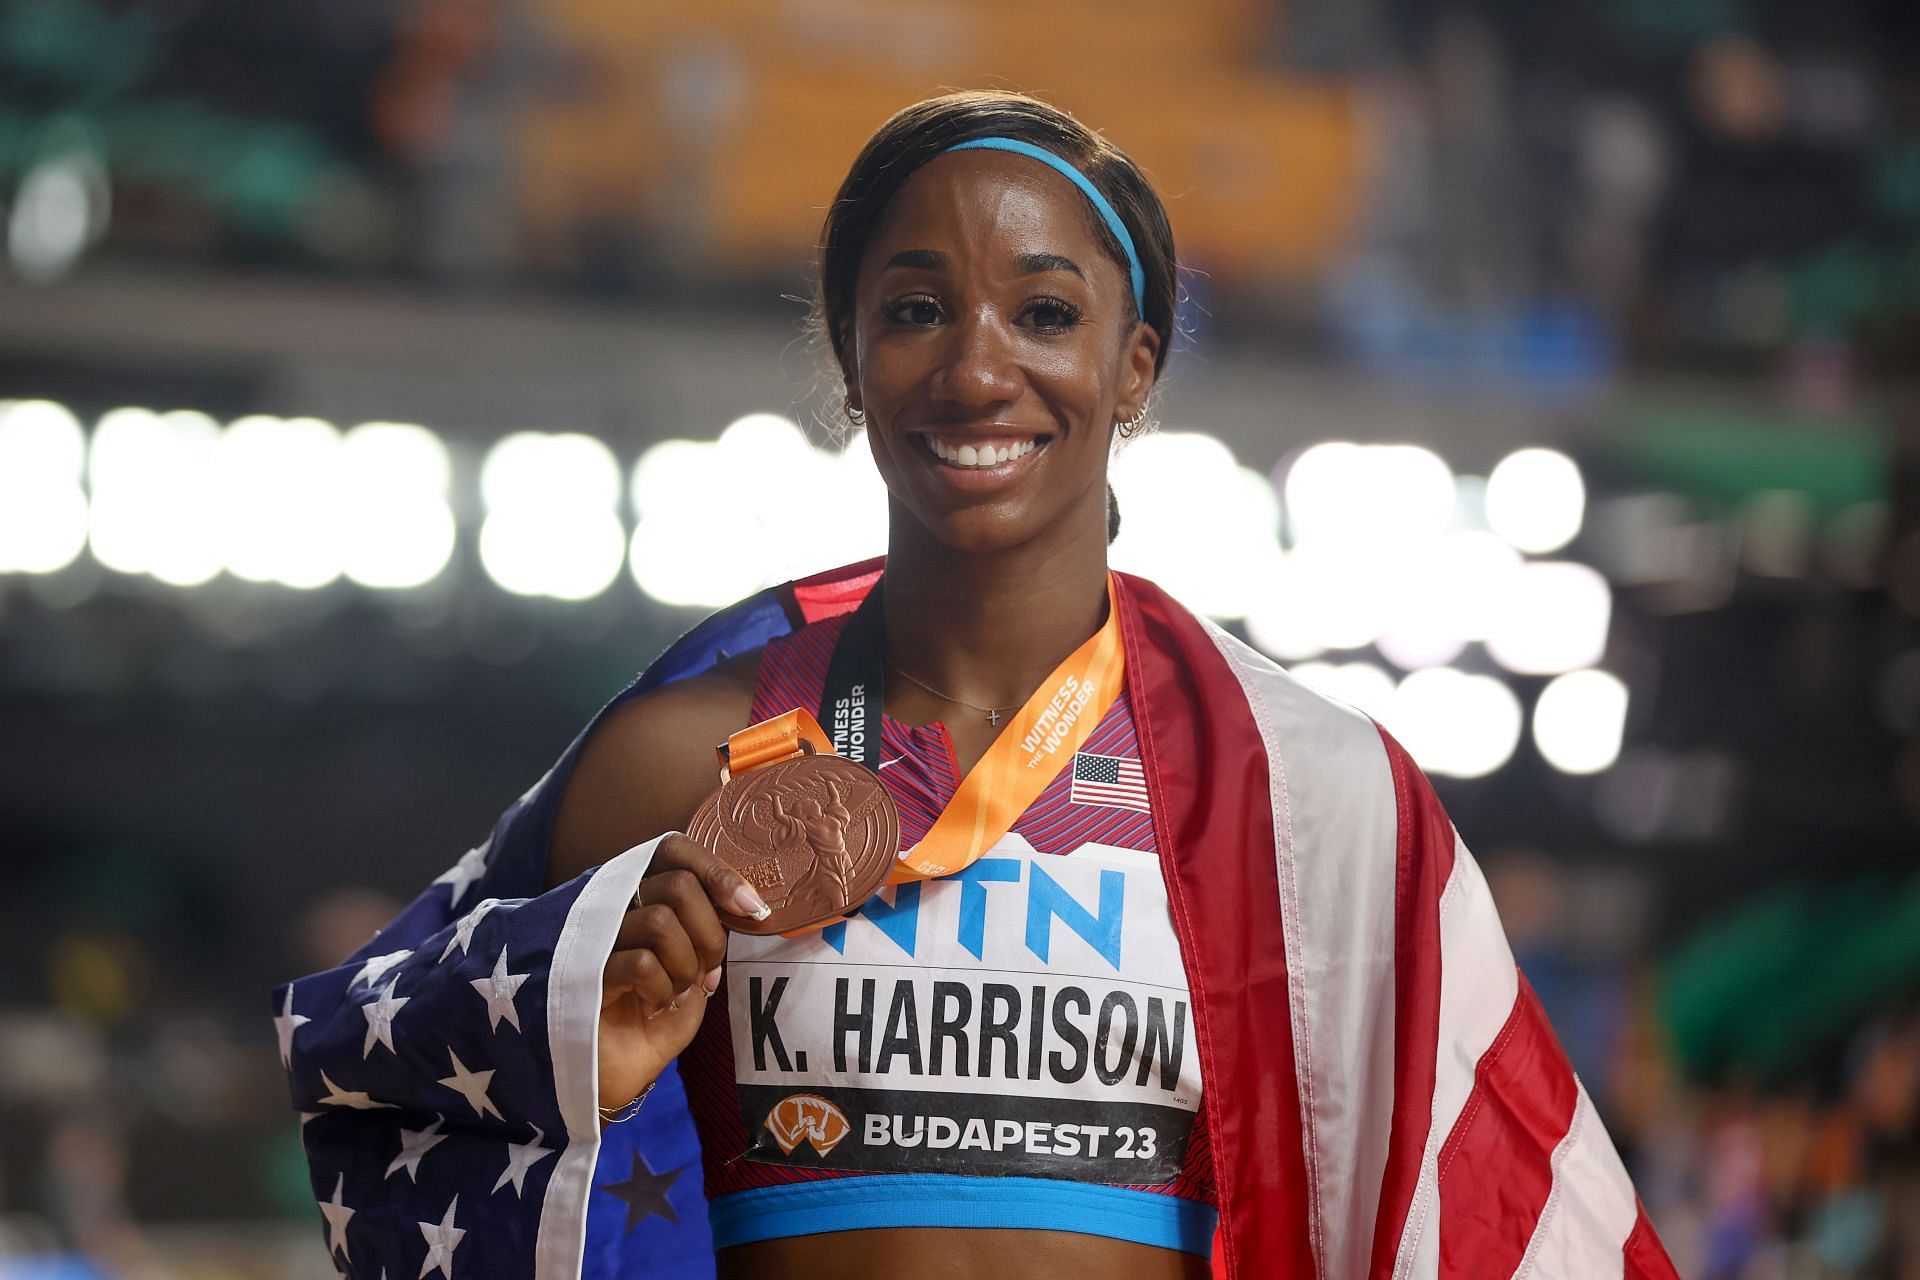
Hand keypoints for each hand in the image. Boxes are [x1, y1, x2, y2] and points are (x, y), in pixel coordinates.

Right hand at [598, 833, 770, 1111]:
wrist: (615, 1072)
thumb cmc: (654, 1017)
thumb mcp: (694, 970)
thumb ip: (711, 935)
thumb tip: (743, 910)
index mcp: (640, 897)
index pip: (674, 851)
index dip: (718, 872)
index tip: (752, 910)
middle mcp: (613, 907)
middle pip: (677, 884)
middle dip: (710, 931)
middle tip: (707, 970)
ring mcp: (595, 938)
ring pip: (659, 919)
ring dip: (685, 963)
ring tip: (677, 992)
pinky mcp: (583, 974)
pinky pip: (640, 963)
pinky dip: (662, 988)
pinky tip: (657, 1007)